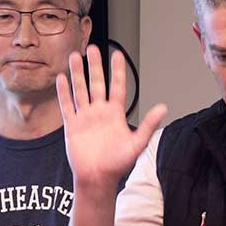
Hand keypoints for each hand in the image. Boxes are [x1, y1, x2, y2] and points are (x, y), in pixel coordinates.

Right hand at [56, 45, 166, 191]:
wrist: (97, 178)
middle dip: (95, 66)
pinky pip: (67, 105)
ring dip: (77, 74)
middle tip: (92, 48)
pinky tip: (61, 78)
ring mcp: (85, 117)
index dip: (117, 71)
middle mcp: (100, 112)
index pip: (117, 87)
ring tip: (75, 56)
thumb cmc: (118, 163)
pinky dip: (64, 92)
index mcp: (116, 114)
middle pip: (96, 83)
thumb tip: (164, 108)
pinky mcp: (72, 125)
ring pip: (80, 90)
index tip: (117, 54)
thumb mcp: (137, 143)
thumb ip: (148, 124)